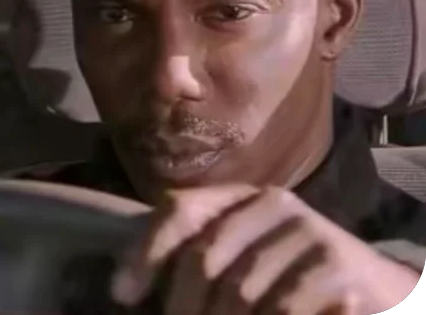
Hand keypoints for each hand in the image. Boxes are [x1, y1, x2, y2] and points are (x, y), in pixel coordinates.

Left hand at [111, 184, 420, 313]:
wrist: (376, 289)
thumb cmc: (296, 274)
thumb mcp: (246, 258)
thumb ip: (201, 259)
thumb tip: (124, 288)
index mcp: (244, 197)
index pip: (181, 209)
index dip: (147, 250)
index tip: (124, 294)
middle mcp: (273, 203)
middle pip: (204, 258)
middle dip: (183, 307)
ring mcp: (307, 232)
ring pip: (238, 293)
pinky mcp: (336, 268)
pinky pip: (280, 310)